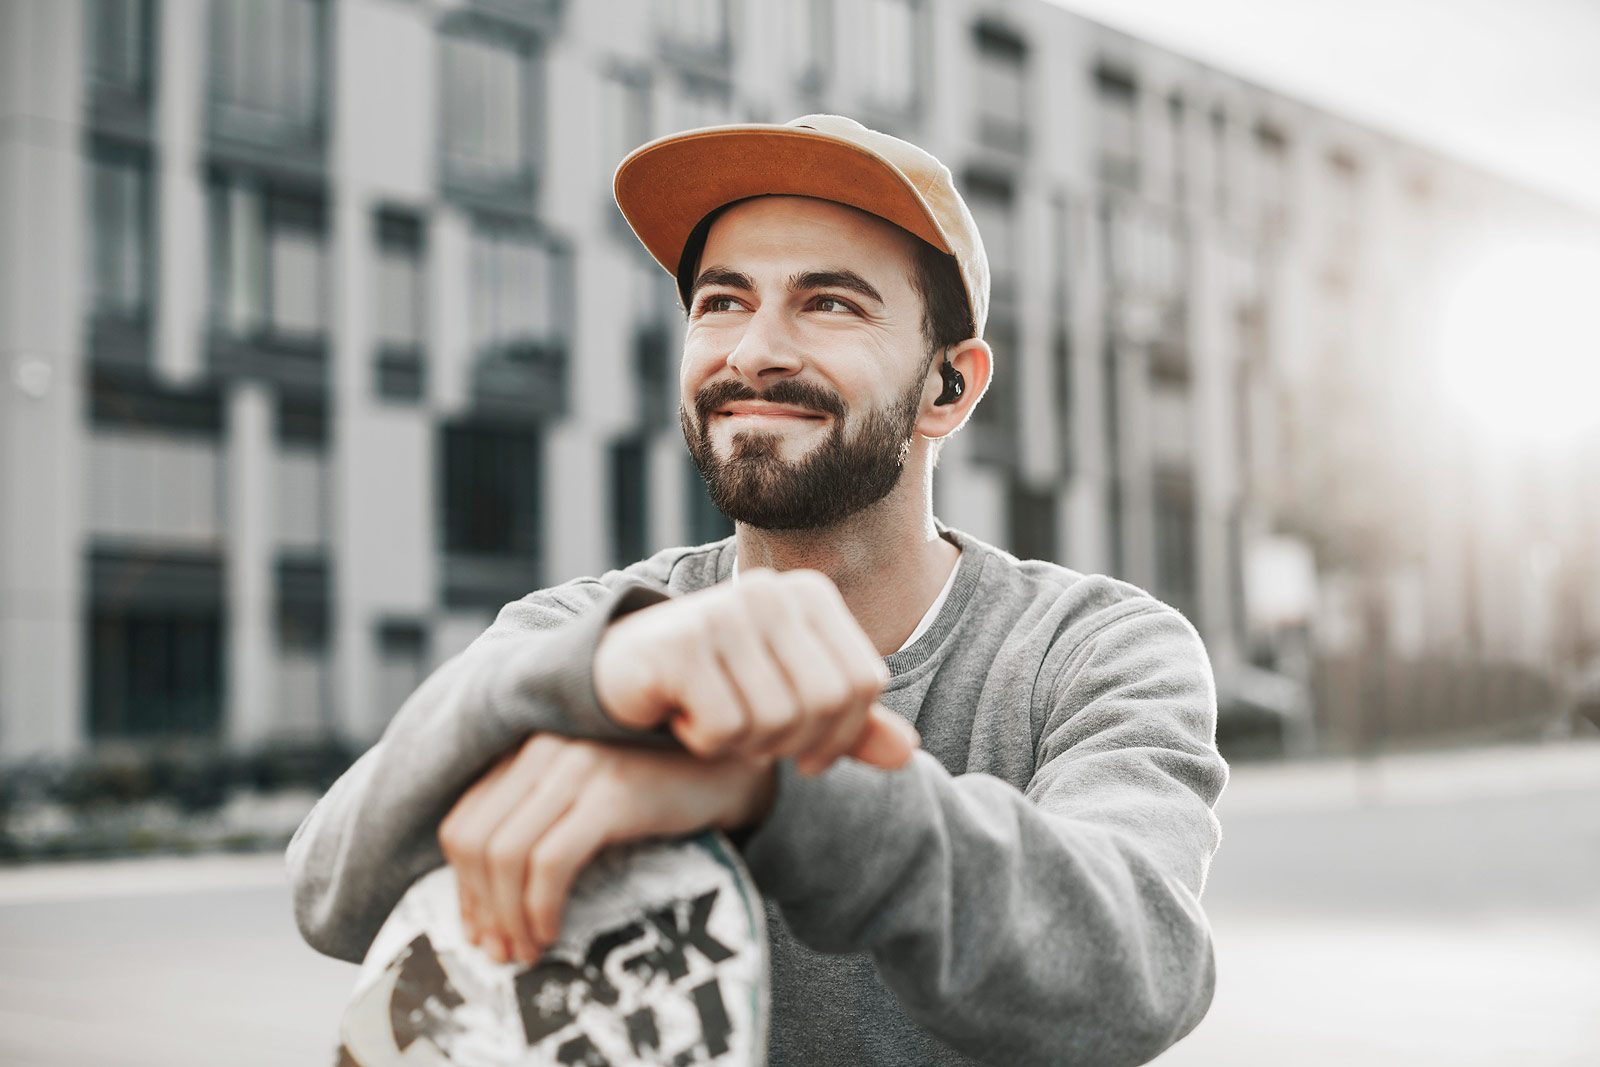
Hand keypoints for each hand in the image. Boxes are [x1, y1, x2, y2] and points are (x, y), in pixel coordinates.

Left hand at [437, 734, 775, 965]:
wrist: (730, 776)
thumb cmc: (654, 800)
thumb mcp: (582, 805)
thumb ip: (534, 828)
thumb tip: (480, 913)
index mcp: (526, 750)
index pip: (462, 823)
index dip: (463, 889)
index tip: (482, 934)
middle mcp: (542, 747)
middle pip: (475, 842)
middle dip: (480, 909)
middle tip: (502, 953)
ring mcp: (576, 766)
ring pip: (507, 855)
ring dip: (510, 916)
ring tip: (529, 950)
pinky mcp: (610, 793)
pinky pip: (551, 862)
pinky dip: (541, 907)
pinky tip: (553, 933)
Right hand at [594, 567, 918, 775]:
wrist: (621, 669)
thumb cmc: (717, 684)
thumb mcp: (790, 700)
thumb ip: (849, 724)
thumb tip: (908, 753)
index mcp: (810, 594)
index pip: (866, 682)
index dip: (843, 734)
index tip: (804, 752)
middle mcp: (771, 592)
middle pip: (827, 702)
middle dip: (793, 744)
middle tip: (755, 744)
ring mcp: (724, 613)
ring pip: (777, 719)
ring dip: (746, 745)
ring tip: (717, 725)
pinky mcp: (680, 645)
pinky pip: (726, 727)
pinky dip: (706, 742)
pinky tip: (683, 718)